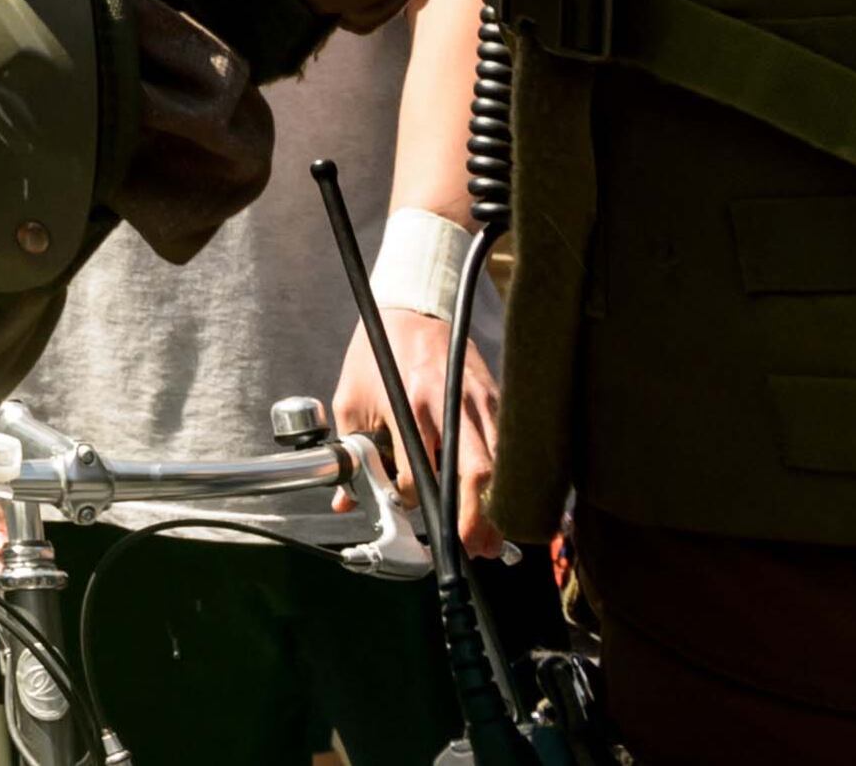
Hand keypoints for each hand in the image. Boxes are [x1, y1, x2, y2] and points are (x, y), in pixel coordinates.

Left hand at [332, 304, 500, 551]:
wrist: (409, 307)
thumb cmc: (376, 354)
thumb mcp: (351, 401)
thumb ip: (350, 454)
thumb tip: (346, 501)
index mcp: (408, 403)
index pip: (419, 471)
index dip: (415, 501)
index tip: (411, 514)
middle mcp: (448, 403)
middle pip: (473, 471)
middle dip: (475, 518)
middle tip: (473, 548)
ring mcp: (479, 400)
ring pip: (500, 463)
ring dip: (498, 507)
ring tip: (493, 538)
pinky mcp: (496, 397)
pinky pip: (508, 447)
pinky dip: (509, 480)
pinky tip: (506, 504)